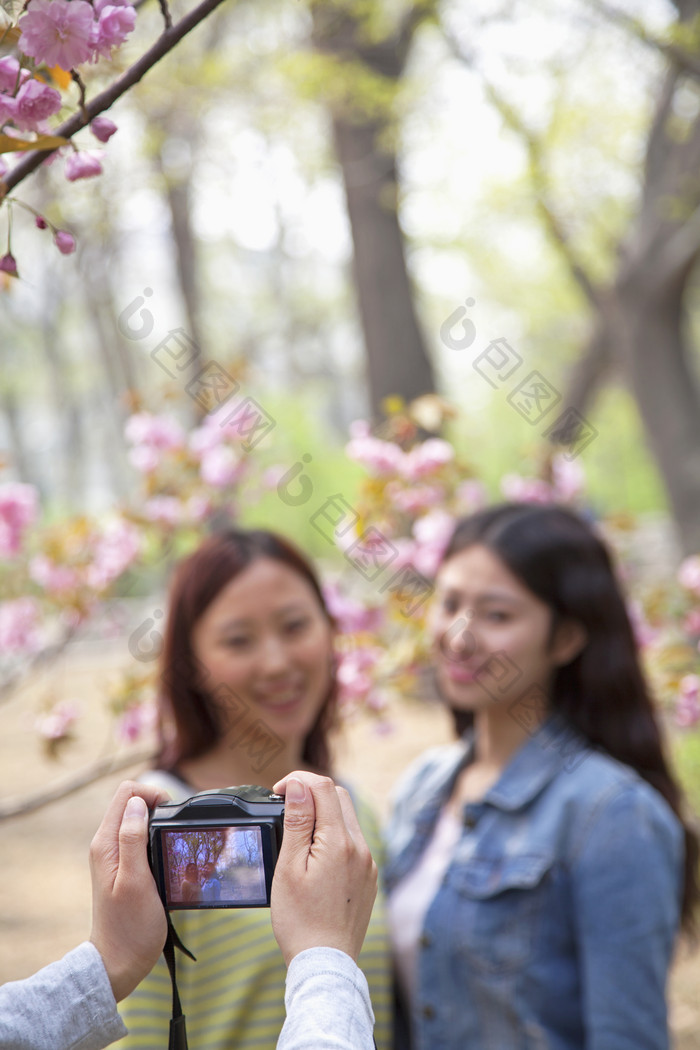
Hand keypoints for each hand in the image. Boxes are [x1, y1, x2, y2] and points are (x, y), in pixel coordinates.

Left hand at [89, 780, 169, 1001]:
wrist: (119, 962)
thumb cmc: (130, 927)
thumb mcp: (136, 881)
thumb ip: (133, 839)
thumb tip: (138, 803)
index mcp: (106, 843)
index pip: (127, 793)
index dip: (152, 794)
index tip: (172, 814)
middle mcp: (106, 844)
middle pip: (133, 802)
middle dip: (158, 806)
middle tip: (176, 831)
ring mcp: (115, 855)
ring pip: (138, 819)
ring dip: (159, 824)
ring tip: (175, 844)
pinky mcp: (125, 866)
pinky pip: (140, 838)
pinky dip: (157, 839)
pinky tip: (169, 857)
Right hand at [270, 771, 377, 965]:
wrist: (325, 964)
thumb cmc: (300, 920)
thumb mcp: (289, 867)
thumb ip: (296, 822)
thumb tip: (299, 786)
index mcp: (340, 842)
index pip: (323, 787)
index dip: (298, 780)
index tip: (278, 791)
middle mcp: (361, 848)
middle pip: (339, 797)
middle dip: (311, 793)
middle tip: (285, 808)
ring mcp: (368, 863)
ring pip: (347, 819)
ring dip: (323, 815)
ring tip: (296, 834)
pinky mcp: (368, 877)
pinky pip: (353, 842)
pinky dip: (333, 836)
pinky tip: (314, 856)